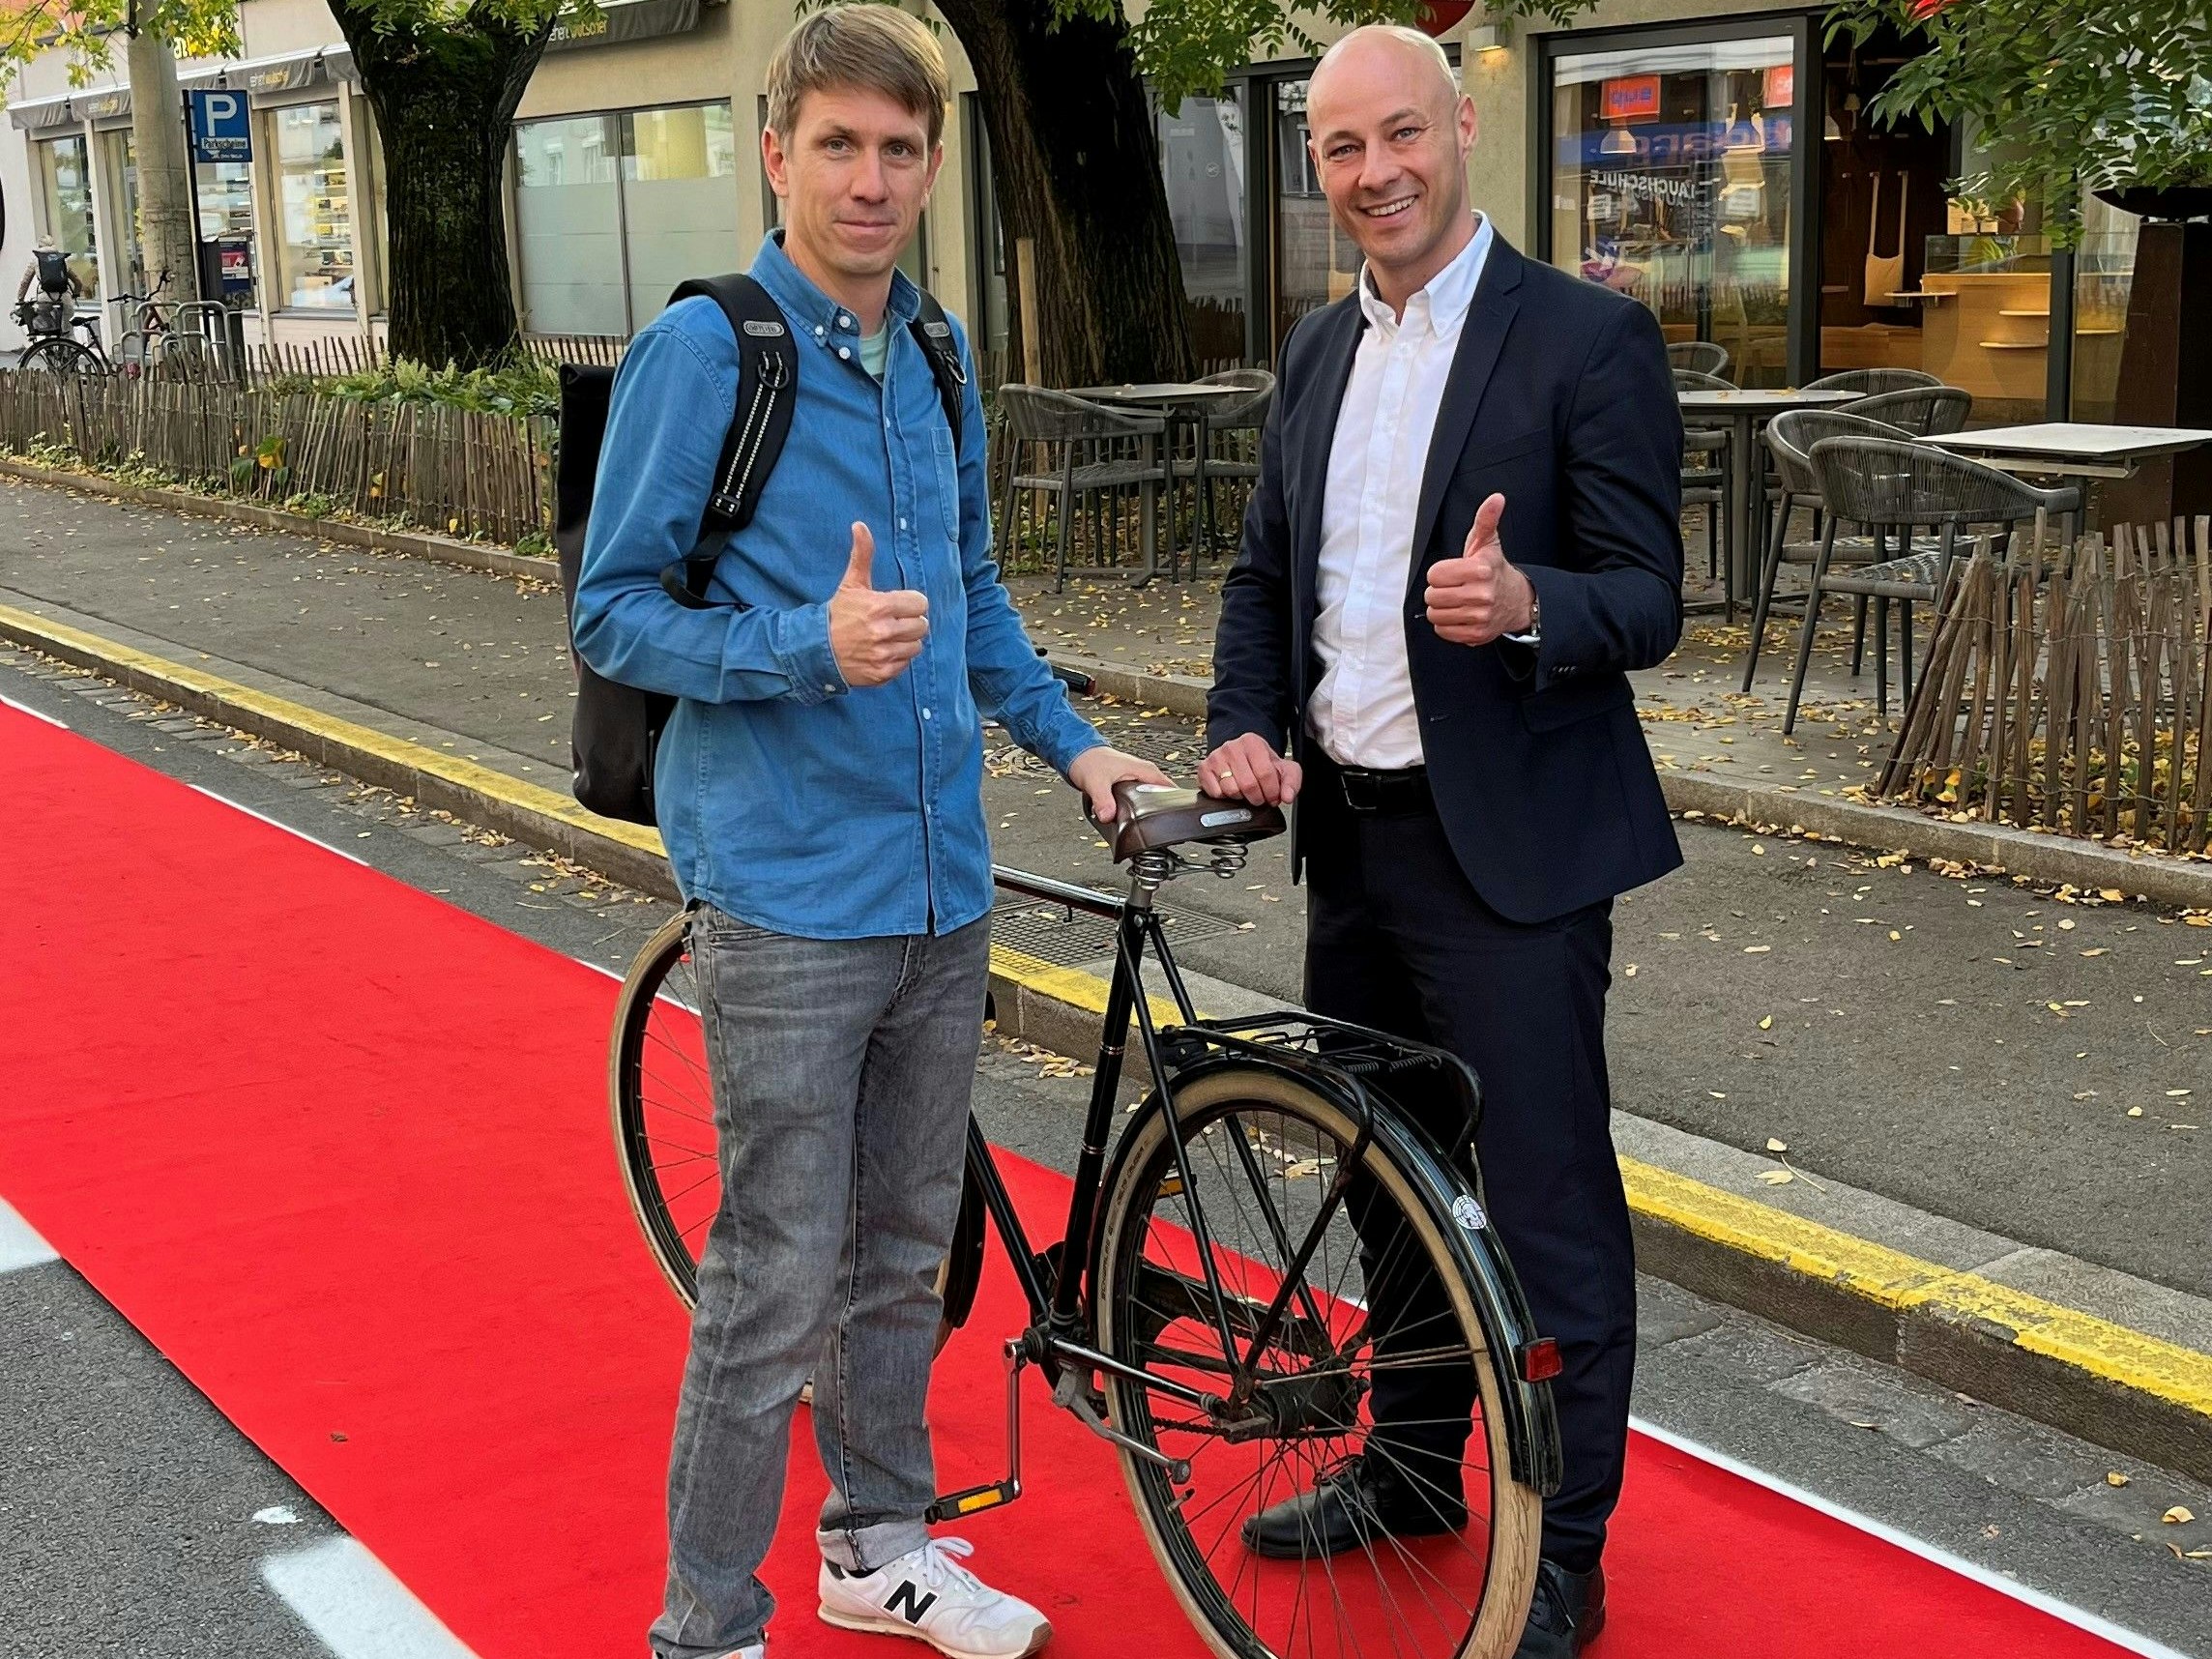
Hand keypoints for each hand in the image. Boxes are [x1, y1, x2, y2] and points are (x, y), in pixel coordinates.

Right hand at [827, 523, 927, 687]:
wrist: (816, 649)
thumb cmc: (838, 614)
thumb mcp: (851, 583)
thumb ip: (862, 555)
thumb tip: (860, 525)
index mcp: (880, 606)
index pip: (920, 603)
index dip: (911, 603)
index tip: (898, 605)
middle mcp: (884, 632)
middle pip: (922, 625)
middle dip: (910, 622)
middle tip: (893, 621)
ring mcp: (884, 654)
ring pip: (916, 646)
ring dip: (905, 641)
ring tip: (887, 637)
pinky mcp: (882, 673)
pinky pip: (906, 664)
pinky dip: (897, 658)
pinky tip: (882, 651)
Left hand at [1068, 746, 1173, 821]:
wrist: (1078, 753)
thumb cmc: (1088, 760)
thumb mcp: (1096, 782)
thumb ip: (1103, 800)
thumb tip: (1108, 816)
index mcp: (1144, 770)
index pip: (1170, 788)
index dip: (1174, 803)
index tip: (1173, 817)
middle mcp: (1144, 773)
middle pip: (1163, 795)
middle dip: (1161, 811)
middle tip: (1158, 826)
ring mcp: (1138, 779)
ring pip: (1151, 798)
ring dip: (1148, 810)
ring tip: (1146, 824)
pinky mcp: (1130, 784)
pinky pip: (1141, 798)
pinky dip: (1138, 808)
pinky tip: (1133, 817)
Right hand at [1198, 734, 1302, 806]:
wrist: (1240, 755)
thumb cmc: (1260, 763)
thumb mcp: (1283, 768)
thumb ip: (1292, 781)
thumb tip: (1287, 796)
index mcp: (1253, 743)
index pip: (1265, 773)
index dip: (1272, 792)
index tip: (1273, 797)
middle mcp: (1232, 747)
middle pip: (1248, 784)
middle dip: (1258, 797)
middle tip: (1260, 798)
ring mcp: (1216, 757)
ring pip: (1231, 790)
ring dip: (1241, 797)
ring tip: (1245, 792)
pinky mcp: (1204, 769)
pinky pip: (1216, 793)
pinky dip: (1225, 797)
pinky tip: (1231, 789)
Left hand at [1423, 493, 1533, 646]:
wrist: (1516, 601)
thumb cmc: (1494, 570)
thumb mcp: (1487, 542)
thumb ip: (1485, 519)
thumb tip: (1495, 499)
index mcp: (1480, 570)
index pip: (1434, 575)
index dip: (1439, 573)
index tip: (1452, 572)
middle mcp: (1482, 595)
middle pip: (1432, 596)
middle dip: (1438, 591)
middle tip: (1454, 587)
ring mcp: (1479, 616)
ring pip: (1435, 615)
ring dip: (1441, 609)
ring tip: (1456, 601)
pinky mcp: (1475, 634)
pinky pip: (1443, 631)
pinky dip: (1447, 625)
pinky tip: (1459, 614)